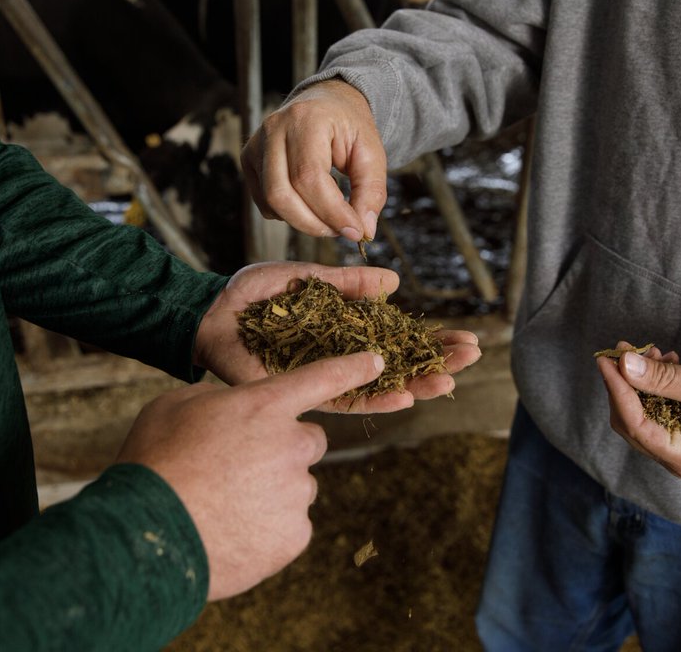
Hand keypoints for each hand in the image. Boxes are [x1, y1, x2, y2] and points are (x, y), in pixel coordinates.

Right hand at [118, 351, 385, 600]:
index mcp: (265, 405)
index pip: (322, 378)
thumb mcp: (176, 406)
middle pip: (309, 442)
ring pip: (297, 486)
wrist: (148, 533)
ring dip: (271, 491)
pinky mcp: (295, 535)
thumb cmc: (154, 461)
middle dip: (283, 449)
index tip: (378, 363)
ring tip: (225, 503)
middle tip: (240, 466)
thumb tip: (228, 408)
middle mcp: (292, 445)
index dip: (352, 368)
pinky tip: (232, 530)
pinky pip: (290, 525)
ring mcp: (297, 493)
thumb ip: (215, 399)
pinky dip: (268, 528)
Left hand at [194, 260, 480, 411]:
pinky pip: (342, 401)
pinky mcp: (301, 393)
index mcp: (345, 332)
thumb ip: (348, 285)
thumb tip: (394, 282)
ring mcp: (323, 377)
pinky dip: (372, 400)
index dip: (432, 341)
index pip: (399, 340)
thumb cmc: (252, 295)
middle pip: (399, 366)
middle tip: (471, 357)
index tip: (467, 338)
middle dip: (436, 363)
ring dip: (414, 385)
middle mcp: (340, 359)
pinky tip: (402, 397)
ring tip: (447, 381)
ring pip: (378, 387)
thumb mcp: (308, 279)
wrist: (209, 313)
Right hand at [241, 79, 386, 241]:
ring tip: (329, 219)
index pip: (309, 178)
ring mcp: (255, 145)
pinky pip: (264, 202)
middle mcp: (273, 129)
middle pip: (282, 195)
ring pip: (271, 202)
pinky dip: (289, 214)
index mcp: (305, 119)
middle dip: (315, 224)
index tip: (356, 231)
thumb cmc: (347, 126)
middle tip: (342, 230)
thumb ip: (372, 190)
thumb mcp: (372, 152)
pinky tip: (309, 204)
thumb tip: (364, 230)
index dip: (332, 212)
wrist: (324, 103)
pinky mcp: (249, 160)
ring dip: (303, 222)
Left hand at [596, 341, 680, 479]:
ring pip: (640, 410)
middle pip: (631, 420)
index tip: (606, 360)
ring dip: (639, 379)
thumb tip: (624, 365)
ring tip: (649, 350)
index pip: (635, 425)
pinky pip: (656, 406)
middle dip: (624, 383)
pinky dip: (654, 383)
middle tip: (622, 349)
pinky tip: (664, 361)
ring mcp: (679, 445)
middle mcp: (677, 458)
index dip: (616, 391)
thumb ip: (666, 379)